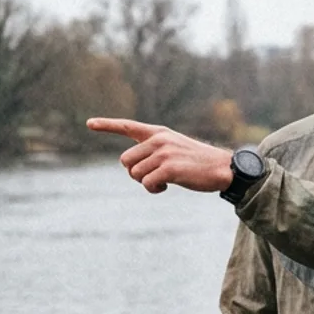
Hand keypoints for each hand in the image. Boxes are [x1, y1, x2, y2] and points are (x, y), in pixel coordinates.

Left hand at [86, 117, 233, 194]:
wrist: (223, 168)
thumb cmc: (198, 162)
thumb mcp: (175, 148)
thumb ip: (154, 152)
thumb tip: (132, 168)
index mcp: (159, 133)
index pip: (128, 126)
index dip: (107, 125)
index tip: (89, 123)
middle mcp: (158, 140)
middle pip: (126, 161)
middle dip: (136, 174)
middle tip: (154, 177)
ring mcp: (163, 153)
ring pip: (135, 174)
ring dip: (146, 183)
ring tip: (164, 182)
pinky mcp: (169, 168)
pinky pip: (147, 183)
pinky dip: (154, 189)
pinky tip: (167, 187)